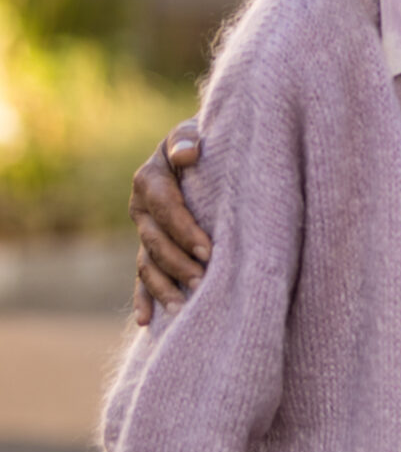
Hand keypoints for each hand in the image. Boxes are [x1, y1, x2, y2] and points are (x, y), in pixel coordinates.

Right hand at [131, 118, 209, 324]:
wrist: (199, 149)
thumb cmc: (205, 139)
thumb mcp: (194, 131)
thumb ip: (187, 140)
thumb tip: (189, 153)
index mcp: (150, 180)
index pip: (166, 208)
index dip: (185, 229)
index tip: (209, 250)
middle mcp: (141, 209)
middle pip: (155, 241)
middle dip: (178, 263)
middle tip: (202, 281)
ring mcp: (144, 231)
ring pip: (148, 264)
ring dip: (163, 287)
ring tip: (182, 308)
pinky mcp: (150, 249)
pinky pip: (143, 277)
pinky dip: (144, 298)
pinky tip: (147, 320)